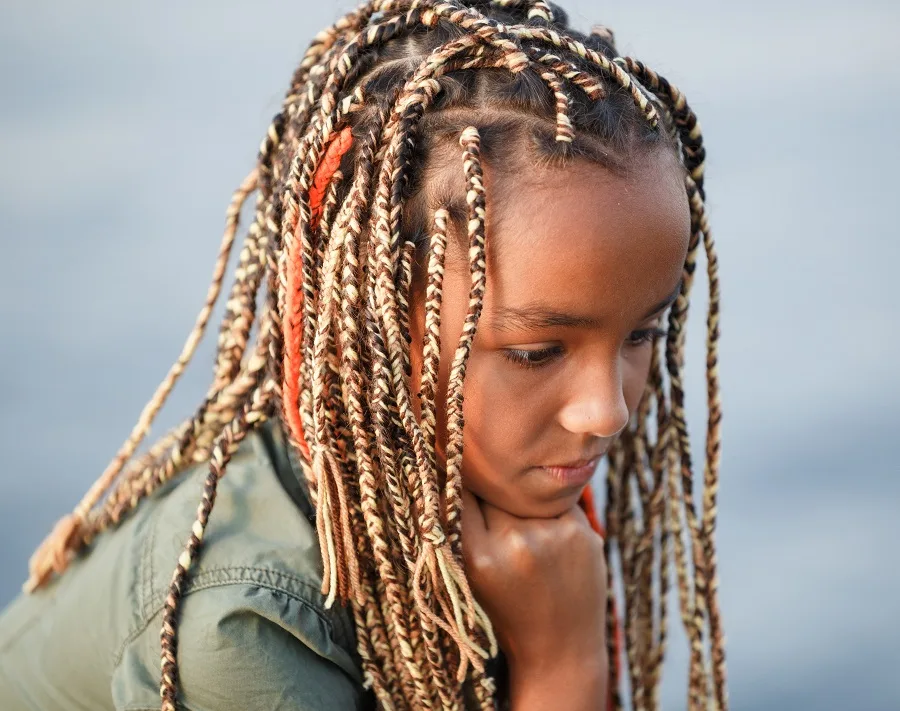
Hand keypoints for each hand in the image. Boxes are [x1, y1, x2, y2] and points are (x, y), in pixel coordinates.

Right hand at [460, 489, 607, 707]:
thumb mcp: (472, 574)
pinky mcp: (582, 529)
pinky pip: (557, 499)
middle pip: (493, 488)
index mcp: (477, 556)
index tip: (455, 472)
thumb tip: (454, 462)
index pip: (457, 491)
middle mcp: (515, 543)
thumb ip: (460, 525)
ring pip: (526, 491)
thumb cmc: (508, 610)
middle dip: (491, 494)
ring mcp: (552, 535)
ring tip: (530, 538)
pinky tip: (553, 539)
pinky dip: (551, 510)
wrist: (562, 649)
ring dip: (523, 502)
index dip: (456, 479)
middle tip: (499, 519)